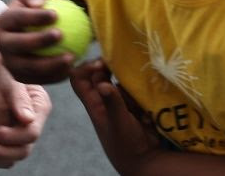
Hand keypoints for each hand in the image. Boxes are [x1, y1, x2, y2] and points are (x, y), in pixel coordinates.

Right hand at [0, 0, 77, 84]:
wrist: (10, 37)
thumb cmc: (25, 12)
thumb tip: (39, 3)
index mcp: (2, 22)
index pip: (18, 18)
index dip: (36, 17)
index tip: (56, 14)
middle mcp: (0, 45)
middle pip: (20, 44)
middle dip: (40, 40)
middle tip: (61, 35)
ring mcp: (7, 64)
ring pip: (29, 67)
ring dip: (51, 65)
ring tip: (72, 57)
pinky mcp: (17, 79)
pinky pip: (38, 80)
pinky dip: (54, 76)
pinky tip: (71, 69)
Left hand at [0, 83, 52, 168]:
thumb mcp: (7, 78)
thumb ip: (18, 97)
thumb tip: (28, 119)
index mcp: (39, 108)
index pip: (31, 133)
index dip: (10, 136)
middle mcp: (31, 125)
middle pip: (22, 151)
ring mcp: (17, 136)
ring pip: (10, 159)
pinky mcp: (2, 142)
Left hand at [69, 59, 164, 173]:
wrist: (145, 159)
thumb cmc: (126, 144)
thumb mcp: (118, 123)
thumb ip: (112, 103)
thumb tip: (103, 84)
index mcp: (93, 103)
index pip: (79, 78)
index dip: (86, 67)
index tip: (103, 64)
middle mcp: (104, 98)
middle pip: (101, 72)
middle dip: (113, 68)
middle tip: (126, 68)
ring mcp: (120, 99)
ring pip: (120, 78)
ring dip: (129, 82)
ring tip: (138, 94)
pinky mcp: (134, 101)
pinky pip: (135, 88)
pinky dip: (141, 90)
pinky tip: (146, 107)